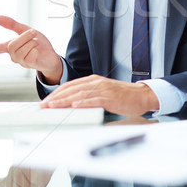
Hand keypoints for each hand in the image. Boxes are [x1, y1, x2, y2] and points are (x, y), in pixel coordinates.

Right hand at [0, 15, 61, 83]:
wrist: (51, 55)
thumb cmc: (38, 44)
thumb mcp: (26, 31)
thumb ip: (12, 25)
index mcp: (12, 46)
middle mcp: (14, 55)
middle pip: (12, 45)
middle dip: (24, 36)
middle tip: (33, 33)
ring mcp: (21, 61)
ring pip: (21, 50)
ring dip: (32, 42)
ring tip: (37, 42)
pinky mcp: (30, 65)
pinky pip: (30, 56)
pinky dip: (36, 50)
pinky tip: (38, 52)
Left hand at [40, 75, 159, 115]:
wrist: (142, 95)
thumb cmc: (123, 96)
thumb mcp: (103, 92)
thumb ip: (89, 95)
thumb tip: (73, 104)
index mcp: (94, 80)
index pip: (71, 85)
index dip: (57, 93)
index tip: (46, 101)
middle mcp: (97, 83)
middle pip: (72, 89)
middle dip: (56, 97)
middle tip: (44, 105)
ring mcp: (104, 90)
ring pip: (80, 94)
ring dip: (65, 100)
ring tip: (53, 106)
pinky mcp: (111, 98)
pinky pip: (95, 100)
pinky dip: (84, 102)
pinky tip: (75, 105)